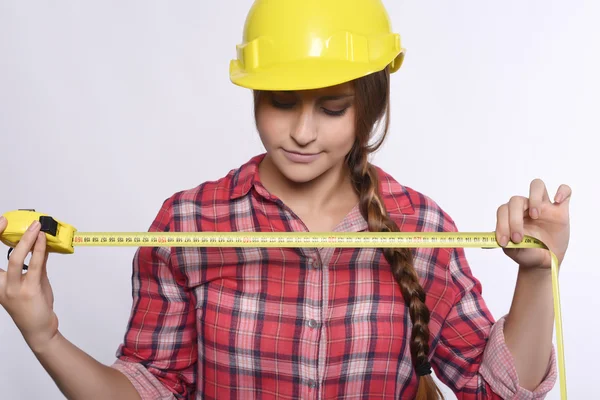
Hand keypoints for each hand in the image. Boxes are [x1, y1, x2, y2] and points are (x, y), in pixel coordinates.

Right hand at [0, 217, 58, 351]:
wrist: (39, 329)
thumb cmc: (34, 306)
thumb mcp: (33, 280)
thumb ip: (36, 262)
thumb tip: (40, 242)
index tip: (0, 223)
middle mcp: (0, 286)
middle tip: (6, 220)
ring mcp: (13, 289)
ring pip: (15, 259)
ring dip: (26, 240)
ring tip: (35, 227)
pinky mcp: (28, 291)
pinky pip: (33, 265)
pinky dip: (39, 250)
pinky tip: (43, 240)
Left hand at [495, 179, 570, 268]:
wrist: (545, 262)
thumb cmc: (528, 253)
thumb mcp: (516, 252)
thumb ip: (510, 245)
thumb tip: (504, 240)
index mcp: (511, 216)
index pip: (503, 210)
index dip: (501, 224)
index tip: (504, 241)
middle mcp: (526, 208)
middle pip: (516, 200)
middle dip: (514, 219)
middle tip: (518, 237)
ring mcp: (544, 207)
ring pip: (537, 186)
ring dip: (534, 199)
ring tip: (535, 215)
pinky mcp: (560, 210)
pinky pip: (565, 191)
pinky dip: (562, 191)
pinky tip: (557, 202)